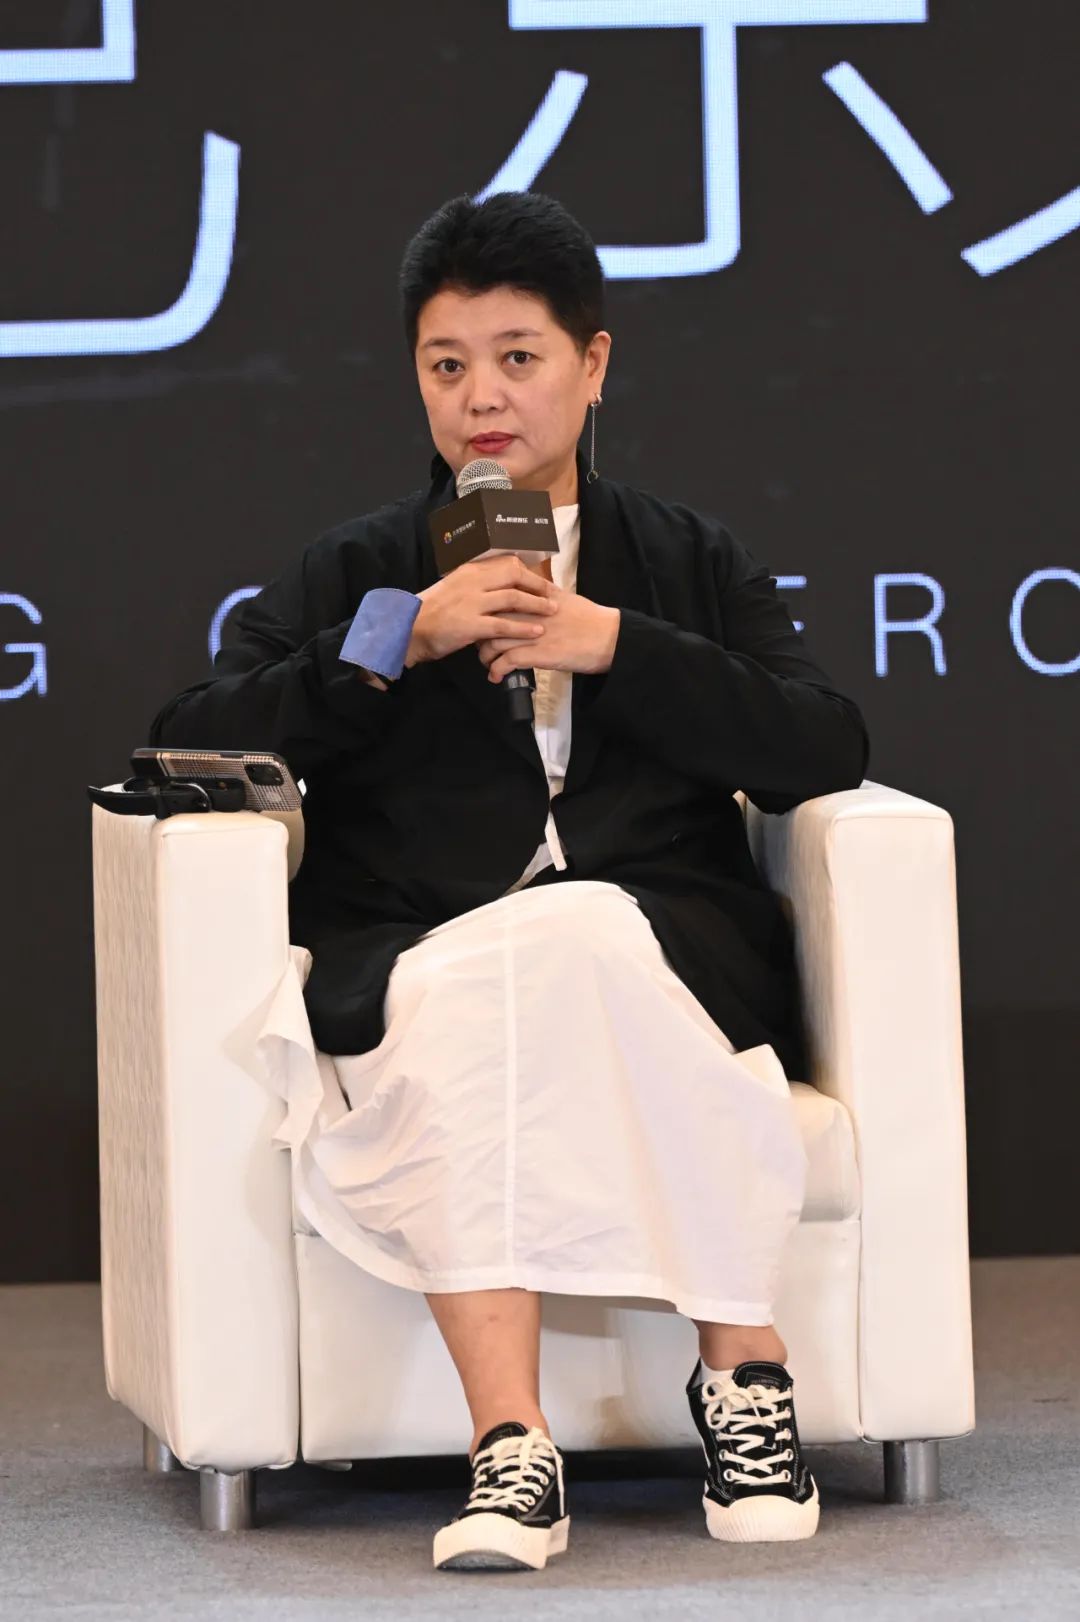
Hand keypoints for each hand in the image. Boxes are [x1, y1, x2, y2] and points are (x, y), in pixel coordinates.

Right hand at [405, 554, 557, 665]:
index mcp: (469, 571)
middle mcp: (473, 582)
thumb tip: (497, 585)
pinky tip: (537, 632)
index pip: (506, 563)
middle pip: (514, 575)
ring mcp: (472, 603)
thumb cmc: (432, 612)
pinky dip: (523, 628)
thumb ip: (475, 585)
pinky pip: (504, 625)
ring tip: (552, 611)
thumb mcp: (454, 588)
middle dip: (536, 584)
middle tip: (552, 594)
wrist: (408, 629)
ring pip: (513, 598)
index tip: (540, 581)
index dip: (527, 572)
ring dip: (536, 605)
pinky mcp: (471, 625)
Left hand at [477, 584, 619, 681]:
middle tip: (480, 645)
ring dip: (484, 656)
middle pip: (489, 619)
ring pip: (492, 641)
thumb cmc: (590, 619)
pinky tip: (496, 677)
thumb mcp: (564, 598)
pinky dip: (496, 671)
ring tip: (487, 664)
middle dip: (479, 634)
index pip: (498, 598)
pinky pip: (505, 661)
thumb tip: (532, 590)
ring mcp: (531, 633)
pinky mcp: (537, 654)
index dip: (486, 612)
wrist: (609, 637)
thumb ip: (544, 594)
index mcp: (534, 596)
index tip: (483, 622)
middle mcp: (529, 612)